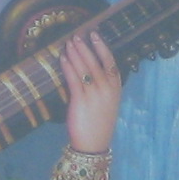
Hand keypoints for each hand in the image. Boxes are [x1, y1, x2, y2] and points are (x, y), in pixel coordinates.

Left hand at [58, 30, 121, 153]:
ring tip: (68, 43)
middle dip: (85, 48)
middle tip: (76, 35)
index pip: (111, 63)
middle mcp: (107, 90)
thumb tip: (90, 67)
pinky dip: (68, 67)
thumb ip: (103, 86)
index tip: (95, 35)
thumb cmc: (99, 123)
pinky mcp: (80, 101)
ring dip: (75, 54)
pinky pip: (74, 79)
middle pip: (95, 63)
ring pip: (84, 69)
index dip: (102, 47)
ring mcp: (94, 95)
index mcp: (116, 89)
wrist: (94, 144)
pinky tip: (62, 58)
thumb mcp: (107, 103)